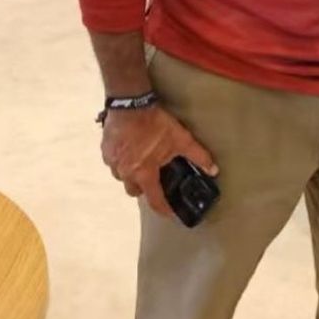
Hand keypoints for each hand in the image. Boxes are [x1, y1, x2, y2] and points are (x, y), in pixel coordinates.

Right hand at [101, 104, 217, 218]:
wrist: (130, 104)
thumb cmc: (155, 123)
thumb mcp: (181, 139)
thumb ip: (198, 156)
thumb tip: (214, 170)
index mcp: (144, 173)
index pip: (154, 200)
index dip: (164, 210)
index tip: (170, 214)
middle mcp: (125, 173)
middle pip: (134, 191)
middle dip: (144, 188)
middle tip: (155, 179)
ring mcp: (112, 162)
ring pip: (122, 177)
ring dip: (131, 175)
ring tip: (142, 163)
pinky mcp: (105, 151)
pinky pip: (113, 163)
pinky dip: (122, 161)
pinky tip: (130, 151)